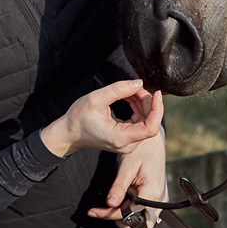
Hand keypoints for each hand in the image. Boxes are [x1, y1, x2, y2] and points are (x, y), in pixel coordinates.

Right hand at [40, 80, 162, 157]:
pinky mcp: (126, 139)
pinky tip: (130, 97)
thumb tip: (139, 83)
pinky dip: (137, 108)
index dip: (157, 109)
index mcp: (121, 138)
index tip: (156, 93)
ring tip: (130, 90)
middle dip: (146, 102)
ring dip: (142, 103)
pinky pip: (139, 122)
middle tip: (135, 86)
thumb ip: (118, 90)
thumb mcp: (96, 99)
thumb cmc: (79, 117)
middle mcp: (127, 144)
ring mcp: (127, 143)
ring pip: (146, 121)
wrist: (69, 133)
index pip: (151, 128)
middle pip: (149, 122)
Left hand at [86, 128, 167, 227]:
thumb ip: (119, 187)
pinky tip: (122, 201)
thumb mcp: (127, 167)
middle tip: (101, 210)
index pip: (128, 214)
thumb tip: (110, 203)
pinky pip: (146, 213)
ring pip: (142, 221)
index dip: (109, 214)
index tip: (93, 211)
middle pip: (137, 223)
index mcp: (151, 193)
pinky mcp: (158, 198)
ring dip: (126, 217)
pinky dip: (133, 211)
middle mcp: (159, 200)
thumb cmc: (142, 149)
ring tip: (111, 204)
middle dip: (118, 219)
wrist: (153, 141)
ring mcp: (160, 200)